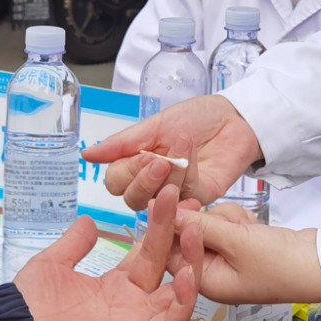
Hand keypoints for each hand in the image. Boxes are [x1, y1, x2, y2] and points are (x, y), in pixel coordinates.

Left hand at [12, 186, 197, 320]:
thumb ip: (74, 244)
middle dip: (178, 233)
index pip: (149, 252)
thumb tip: (87, 222)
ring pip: (180, 292)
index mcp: (114, 284)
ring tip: (193, 229)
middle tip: (183, 201)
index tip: (168, 197)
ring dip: (191, 262)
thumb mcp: (53, 264)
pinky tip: (186, 272)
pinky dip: (185, 298)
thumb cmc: (30, 306)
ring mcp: (139, 320)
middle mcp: (132, 301)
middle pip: (167, 265)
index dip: (161, 226)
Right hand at [85, 94, 262, 211]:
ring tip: (182, 150)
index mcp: (137, 163)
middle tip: (160, 160)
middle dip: (144, 180)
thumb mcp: (155, 125)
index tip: (142, 154)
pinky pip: (183, 197)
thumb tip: (87, 155)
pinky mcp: (198, 199)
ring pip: (155, 202)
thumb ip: (122, 144)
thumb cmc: (196, 118)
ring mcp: (175, 194)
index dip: (125, 173)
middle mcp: (153, 183)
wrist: (234, 118)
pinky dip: (185, 178)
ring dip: (168, 176)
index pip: (115, 183)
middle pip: (132, 200)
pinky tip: (191, 164)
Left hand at [178, 204, 320, 306]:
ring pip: (210, 223)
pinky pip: (228, 222)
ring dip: (228, 219)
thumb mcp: (237, 242)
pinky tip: (256, 227)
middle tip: (228, 222)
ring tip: (249, 229)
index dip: (174, 225)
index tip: (176, 201)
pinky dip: (240, 220)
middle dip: (210, 222)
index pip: (173, 252)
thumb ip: (200, 225)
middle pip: (191, 234)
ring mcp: (228, 258)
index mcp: (206, 282)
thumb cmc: (282, 265)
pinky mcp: (242, 245)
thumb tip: (167, 213)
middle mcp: (213, 273)